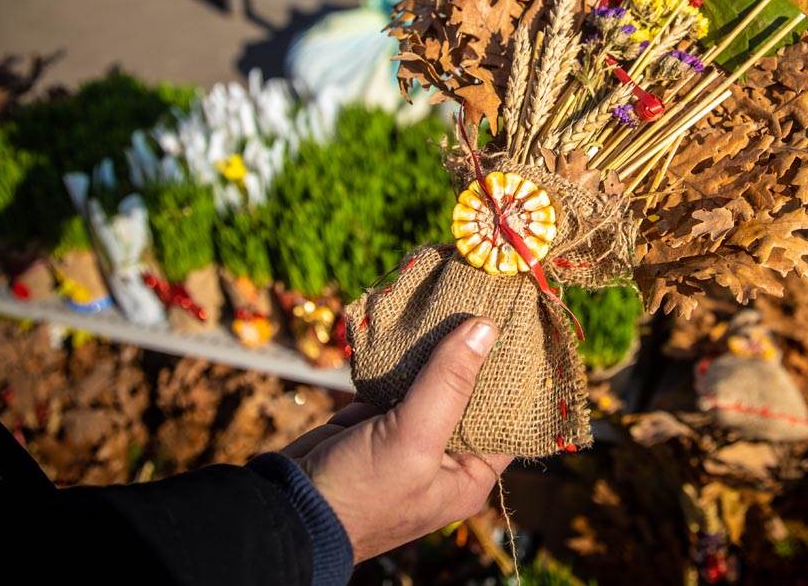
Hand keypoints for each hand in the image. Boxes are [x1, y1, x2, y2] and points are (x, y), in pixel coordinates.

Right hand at [283, 317, 510, 562]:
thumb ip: (448, 383)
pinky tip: (413, 319)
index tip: (520, 330)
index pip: (507, 420)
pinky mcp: (375, 419)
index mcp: (467, 475)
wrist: (287, 508)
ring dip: (437, 347)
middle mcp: (444, 456)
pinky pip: (398, 379)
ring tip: (458, 299)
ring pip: (433, 382)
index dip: (516, 378)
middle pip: (470, 395)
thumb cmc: (360, 491)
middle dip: (474, 354)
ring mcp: (408, 436)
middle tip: (488, 302)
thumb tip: (487, 327)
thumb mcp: (413, 439)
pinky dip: (401, 354)